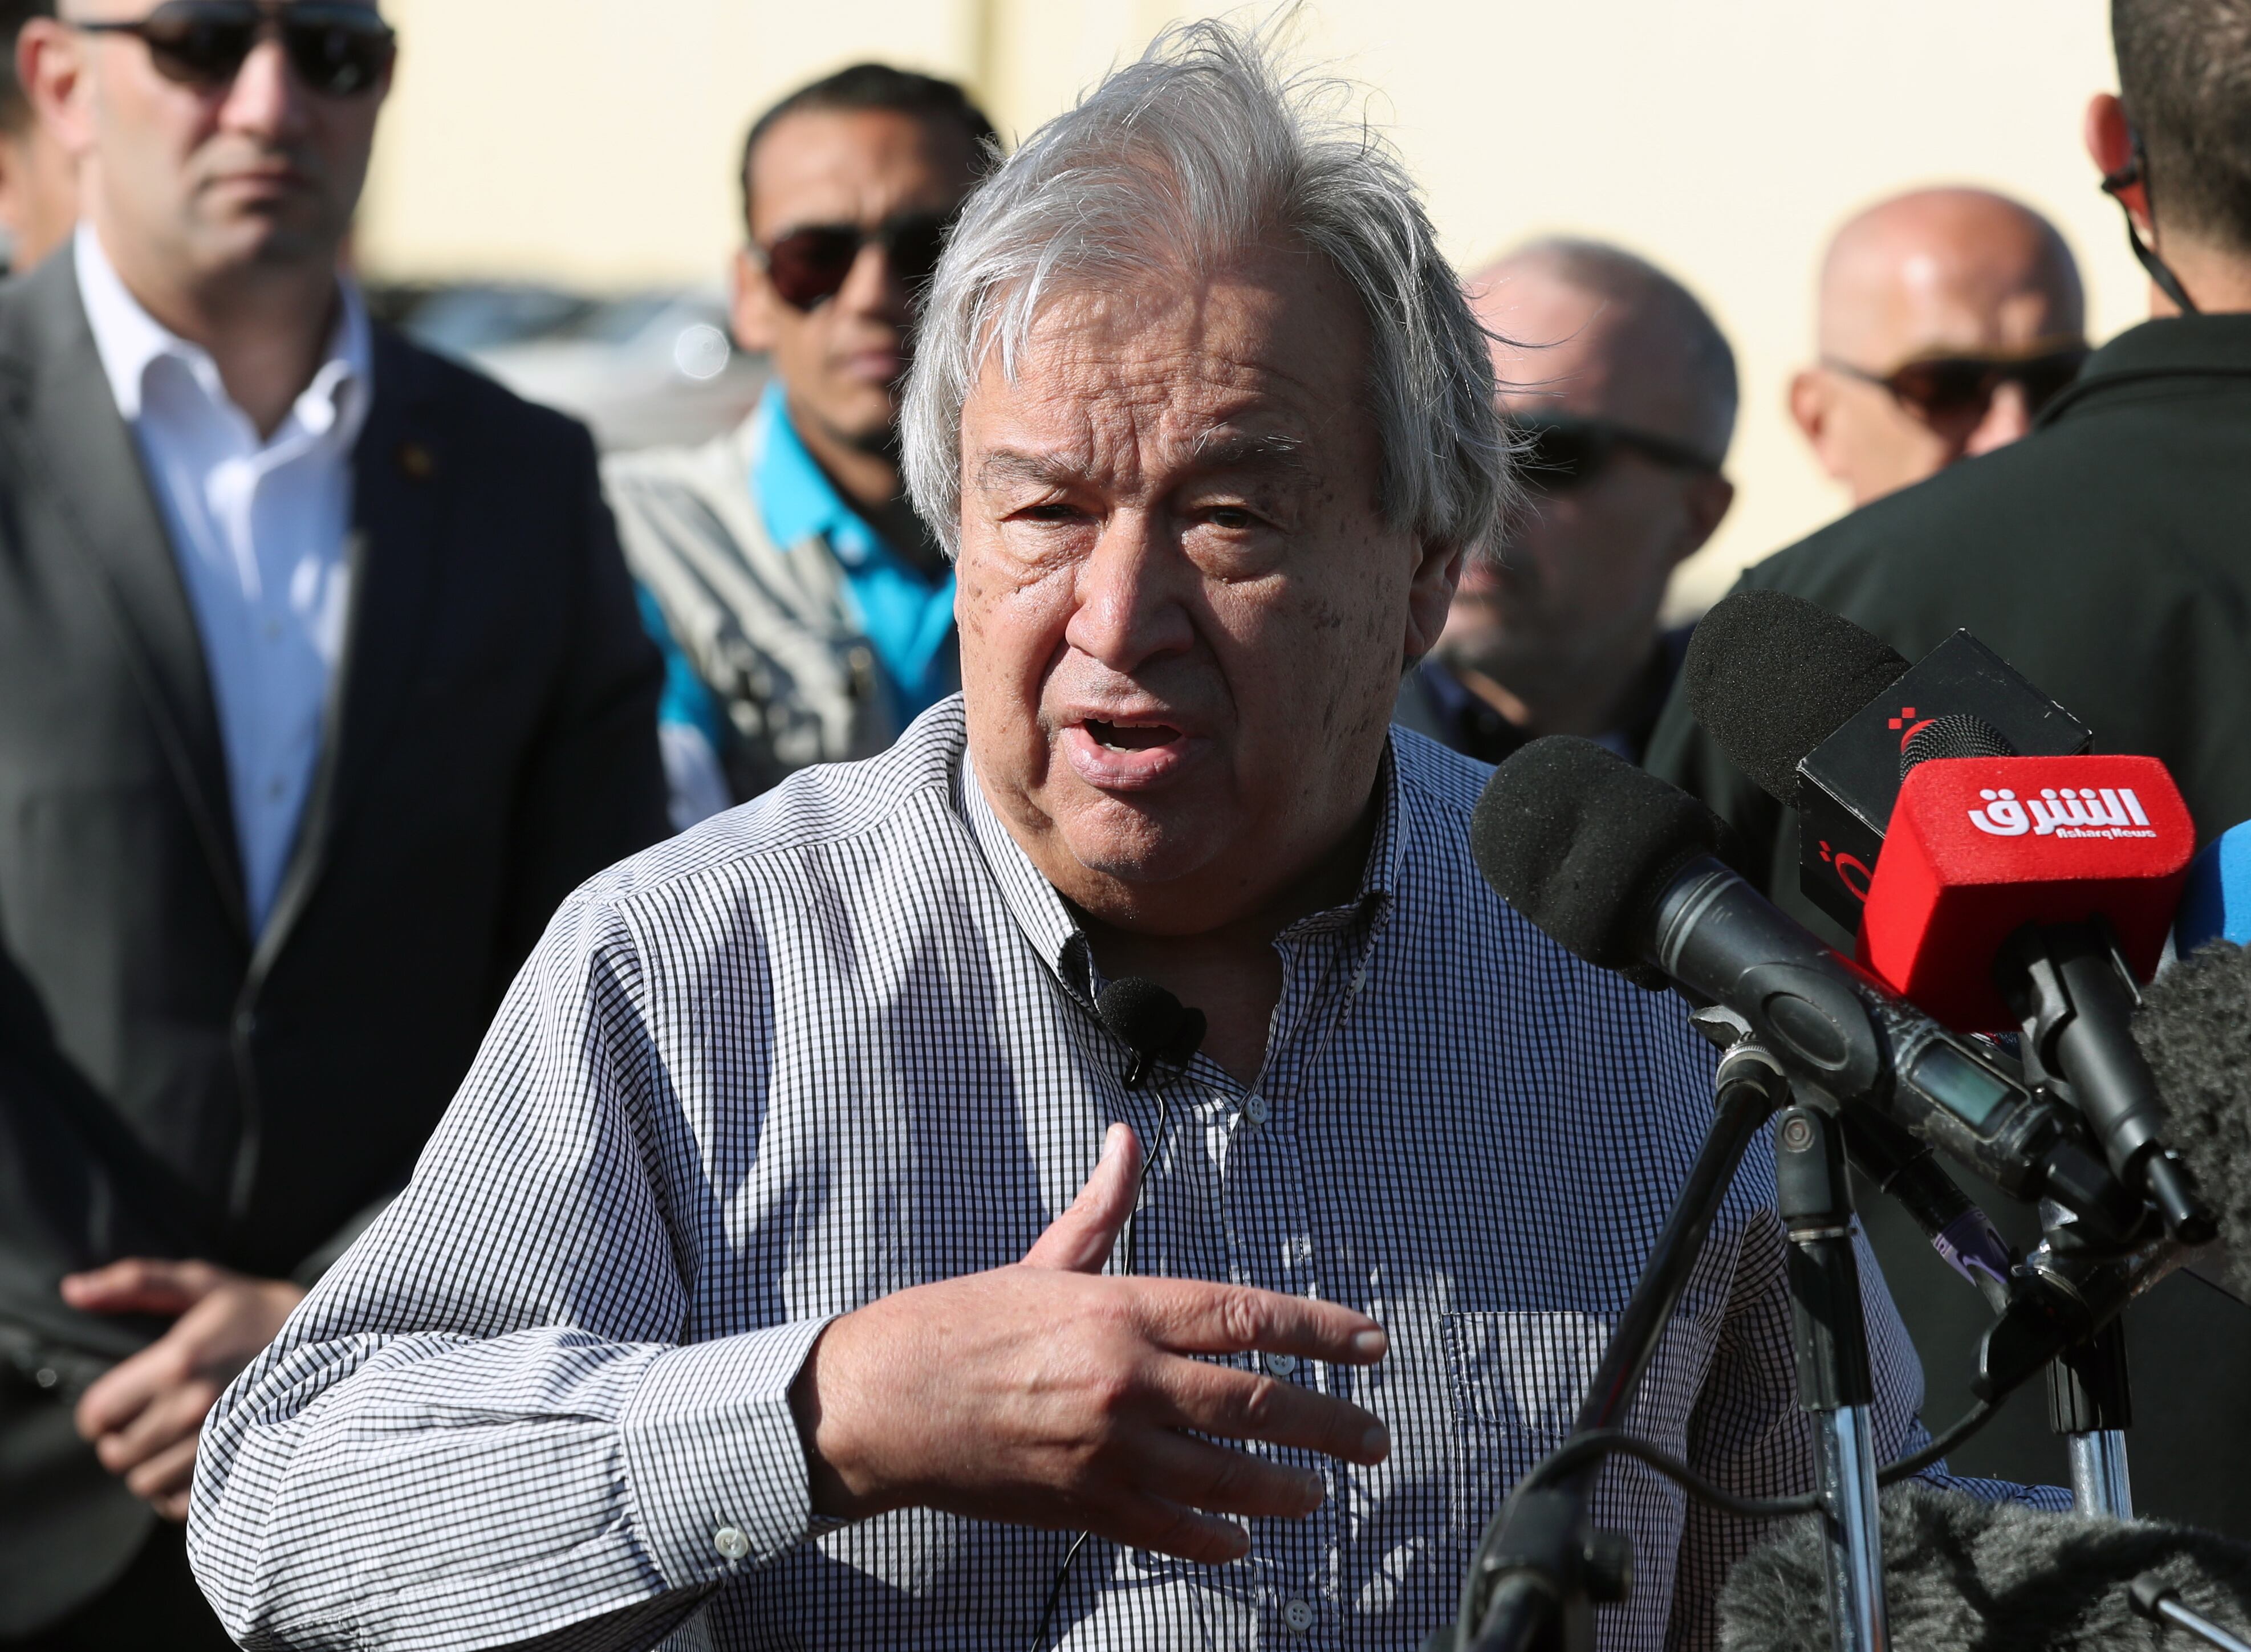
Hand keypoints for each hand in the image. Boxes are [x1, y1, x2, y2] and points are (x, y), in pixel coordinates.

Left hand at [61, 1258, 305, 1519]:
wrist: (340, 1344)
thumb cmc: (260, 1312)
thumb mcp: (204, 1285)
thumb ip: (135, 1283)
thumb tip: (69, 1290)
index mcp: (179, 1363)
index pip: (97, 1415)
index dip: (100, 1411)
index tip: (123, 1400)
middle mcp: (196, 1408)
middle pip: (117, 1454)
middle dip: (124, 1439)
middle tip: (152, 1419)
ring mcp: (221, 1446)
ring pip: (143, 1484)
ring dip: (152, 1466)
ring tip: (177, 1439)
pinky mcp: (241, 1473)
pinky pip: (178, 1506)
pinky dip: (179, 1490)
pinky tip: (198, 1460)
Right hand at [789, 1123, 1391, 1562]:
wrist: (883, 1400)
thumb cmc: (958, 1323)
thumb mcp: (1041, 1259)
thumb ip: (1101, 1209)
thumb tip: (1126, 1142)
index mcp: (1122, 1309)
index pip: (1247, 1317)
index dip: (1321, 1332)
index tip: (1370, 1346)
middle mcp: (1127, 1379)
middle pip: (1257, 1404)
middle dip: (1329, 1424)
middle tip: (1373, 1438)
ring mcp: (1108, 1450)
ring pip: (1226, 1478)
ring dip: (1284, 1490)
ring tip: (1319, 1494)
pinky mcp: (1083, 1505)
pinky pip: (1169, 1528)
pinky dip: (1213, 1538)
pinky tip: (1240, 1540)